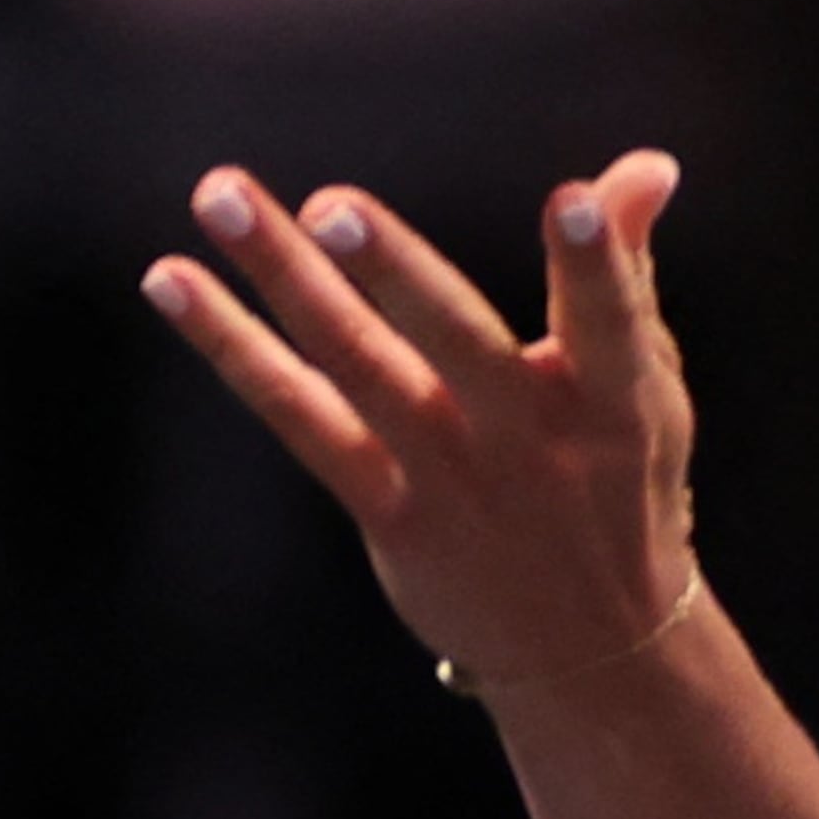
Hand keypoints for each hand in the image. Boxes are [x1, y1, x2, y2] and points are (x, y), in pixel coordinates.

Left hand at [140, 150, 698, 686]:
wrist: (590, 653)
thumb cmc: (617, 486)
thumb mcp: (647, 391)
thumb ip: (626, 277)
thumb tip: (645, 166)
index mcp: (613, 405)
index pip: (609, 325)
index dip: (595, 264)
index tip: (571, 199)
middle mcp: (526, 442)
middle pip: (455, 342)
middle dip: (394, 271)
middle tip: (333, 205)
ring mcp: (450, 479)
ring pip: (357, 366)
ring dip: (285, 279)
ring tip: (222, 195)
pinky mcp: (388, 511)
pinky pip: (298, 418)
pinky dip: (233, 348)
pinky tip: (171, 278)